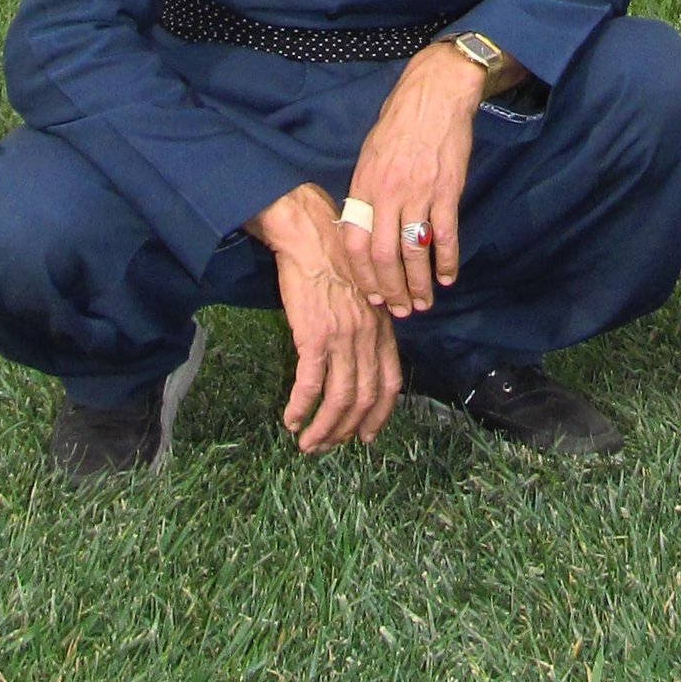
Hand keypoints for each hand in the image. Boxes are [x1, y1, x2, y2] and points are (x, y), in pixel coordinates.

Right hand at [245, 182, 401, 450]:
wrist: (310, 236)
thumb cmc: (332, 260)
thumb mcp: (361, 295)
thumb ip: (366, 327)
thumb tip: (357, 358)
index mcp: (381, 328)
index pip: (390, 383)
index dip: (379, 415)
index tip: (366, 435)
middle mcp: (367, 337)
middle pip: (365, 397)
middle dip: (347, 429)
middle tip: (329, 445)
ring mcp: (342, 338)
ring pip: (339, 398)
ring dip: (323, 428)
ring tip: (308, 444)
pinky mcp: (314, 336)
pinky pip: (310, 384)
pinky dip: (301, 408)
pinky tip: (291, 419)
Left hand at [334, 43, 485, 315]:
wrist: (434, 95)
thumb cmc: (399, 123)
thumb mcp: (370, 155)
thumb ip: (366, 192)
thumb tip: (364, 225)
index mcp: (364, 186)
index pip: (354, 243)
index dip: (362, 275)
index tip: (372, 295)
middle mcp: (387, 194)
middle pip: (383, 256)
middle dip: (392, 290)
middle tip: (401, 309)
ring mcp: (418, 194)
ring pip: (414, 252)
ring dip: (419, 283)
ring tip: (424, 303)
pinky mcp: (447, 191)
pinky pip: (445, 235)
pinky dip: (447, 261)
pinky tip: (449, 277)